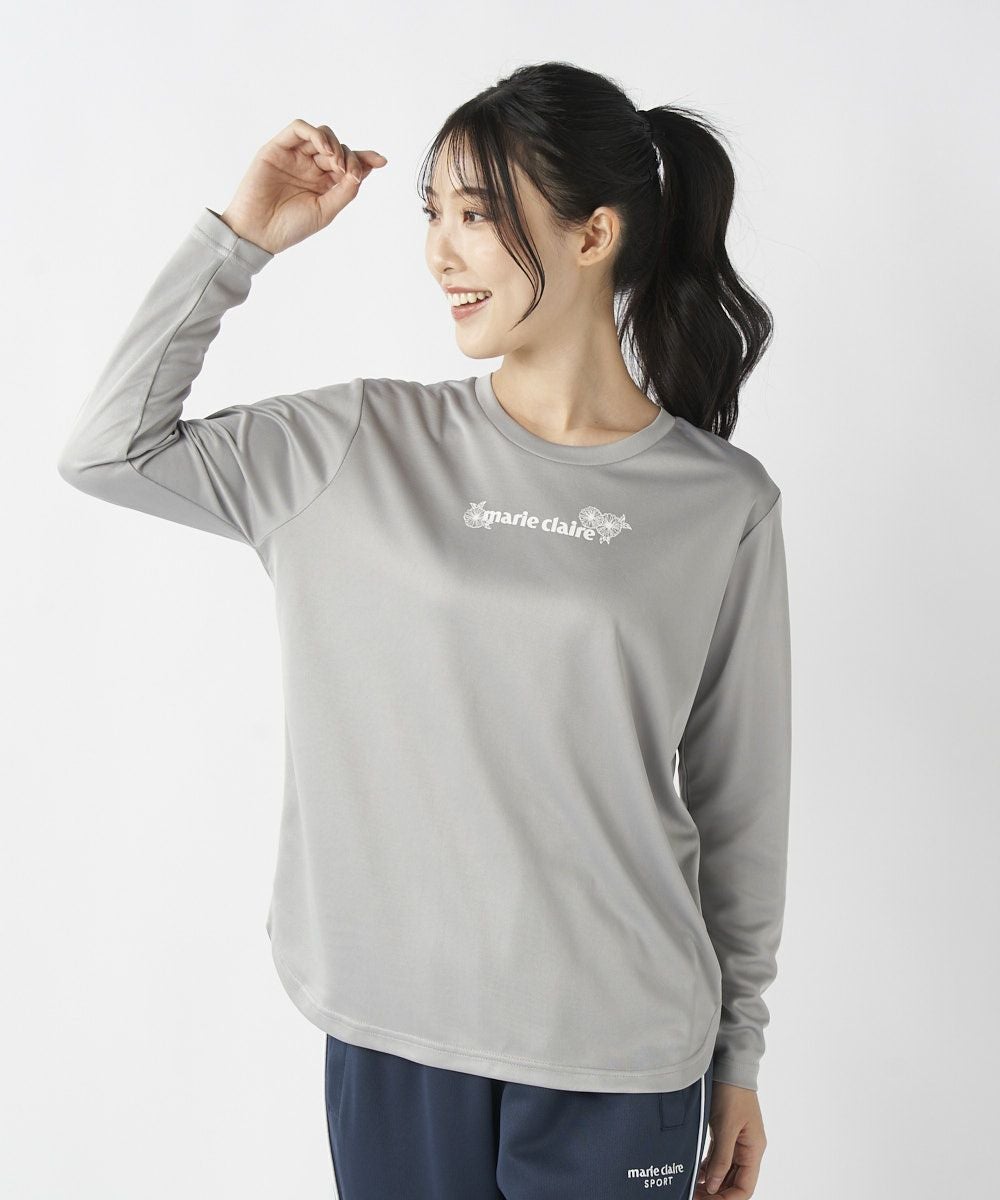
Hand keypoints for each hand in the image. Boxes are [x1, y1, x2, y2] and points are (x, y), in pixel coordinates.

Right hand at [217, 118, 387, 254]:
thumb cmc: (290, 227)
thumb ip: (346, 190)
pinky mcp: (277, 148)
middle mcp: (311, 167)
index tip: (382, 161)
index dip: (365, 159)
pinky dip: (315, 133)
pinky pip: (298, 129)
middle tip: (349, 172)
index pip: (348, 163)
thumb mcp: (326, 211)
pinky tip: (324, 148)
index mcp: (324, 184)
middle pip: (338, 148)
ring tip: (336, 162)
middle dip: (350, 156)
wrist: (258, 232)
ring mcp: (295, 157)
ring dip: (334, 144)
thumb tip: (363, 170)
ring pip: (321, 135)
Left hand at [695, 1081, 767, 1197]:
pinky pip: (717, 1158)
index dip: (728, 1199)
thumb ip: (721, 1157)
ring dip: (710, 1182)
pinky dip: (707, 1168)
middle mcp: (747, 1149)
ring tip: (691, 1188)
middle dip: (716, 1193)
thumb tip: (714, 1187)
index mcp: (753, 1150)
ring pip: (724, 1171)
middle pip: (734, 1182)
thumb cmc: (732, 1092)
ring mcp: (736, 1141)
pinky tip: (695, 1173)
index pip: (745, 1188)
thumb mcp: (726, 1126)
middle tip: (693, 1196)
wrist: (728, 1064)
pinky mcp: (724, 1132)